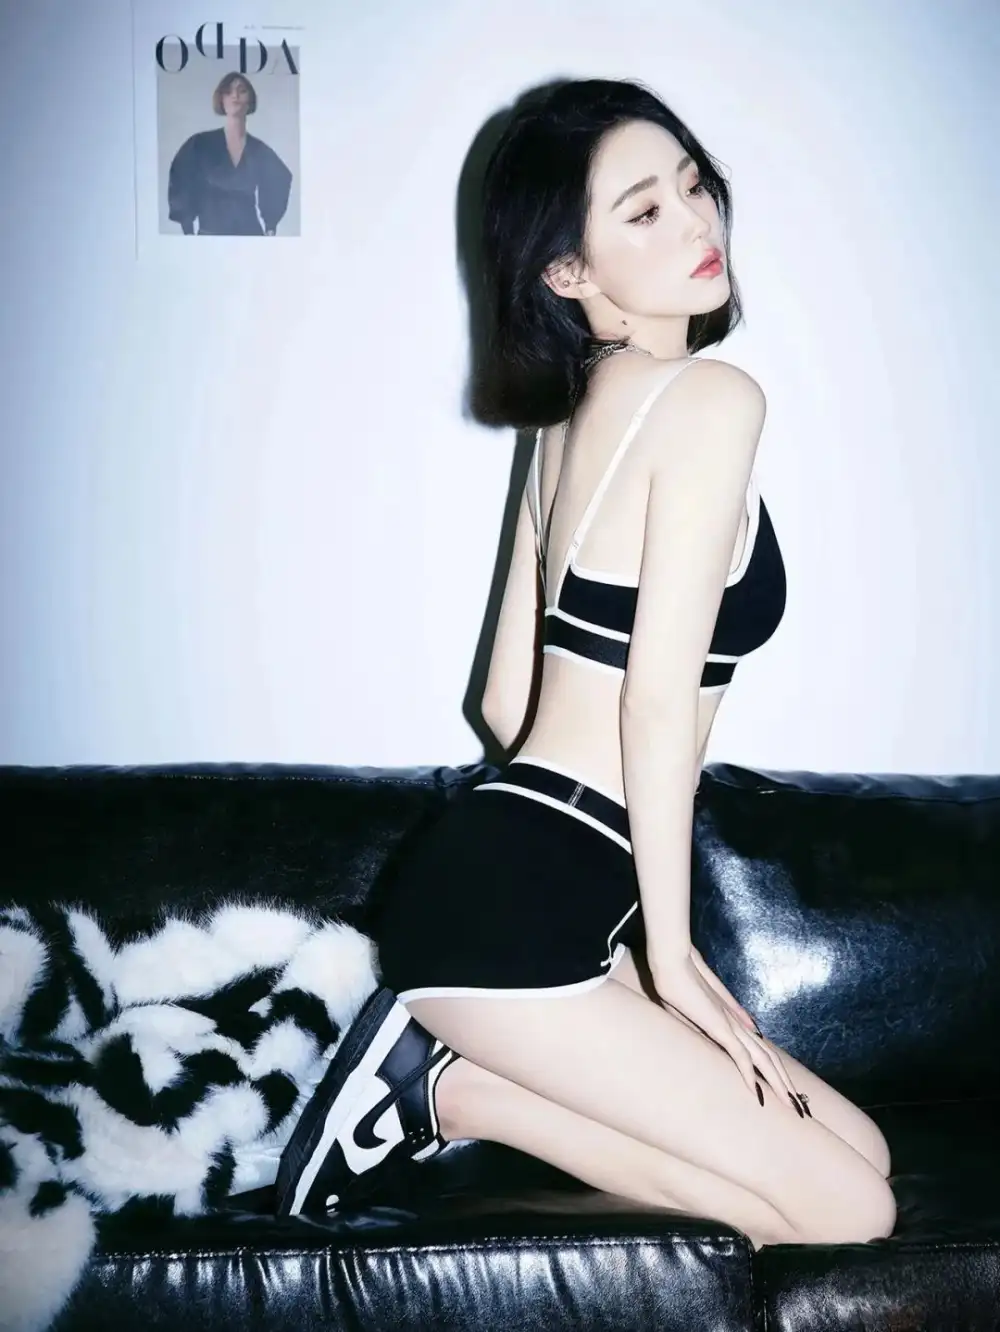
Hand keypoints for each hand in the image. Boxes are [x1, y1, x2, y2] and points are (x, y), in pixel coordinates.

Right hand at [650, 949, 806, 1115]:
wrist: (673, 962)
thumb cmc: (679, 981)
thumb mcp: (699, 1004)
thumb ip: (722, 1016)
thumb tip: (748, 1027)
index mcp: (734, 1020)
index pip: (761, 1048)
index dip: (774, 1068)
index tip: (783, 1087)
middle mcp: (738, 1024)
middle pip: (770, 1057)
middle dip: (786, 1083)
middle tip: (800, 1107)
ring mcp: (731, 1025)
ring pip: (763, 1059)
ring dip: (779, 1084)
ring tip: (792, 1106)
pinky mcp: (720, 1027)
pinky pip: (740, 1056)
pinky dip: (750, 1075)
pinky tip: (757, 1095)